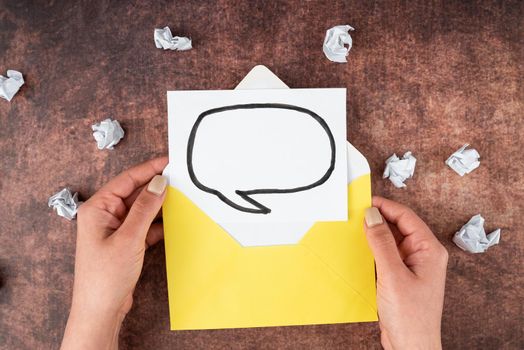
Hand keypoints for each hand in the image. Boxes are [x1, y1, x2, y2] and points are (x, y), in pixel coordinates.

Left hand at [61, 157, 167, 349]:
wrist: (101, 310)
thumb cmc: (105, 277)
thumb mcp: (129, 238)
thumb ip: (145, 208)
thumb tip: (158, 182)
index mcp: (97, 208)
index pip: (126, 180)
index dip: (149, 169)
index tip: (169, 161)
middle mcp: (104, 215)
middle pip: (135, 193)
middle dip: (157, 187)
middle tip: (180, 179)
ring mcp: (115, 229)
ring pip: (142, 210)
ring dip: (159, 206)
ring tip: (181, 198)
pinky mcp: (125, 242)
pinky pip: (145, 225)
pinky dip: (158, 224)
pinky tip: (173, 222)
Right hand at [364, 196, 447, 349]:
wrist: (411, 347)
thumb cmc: (411, 317)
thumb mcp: (393, 275)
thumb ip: (382, 243)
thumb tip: (372, 216)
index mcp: (429, 251)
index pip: (407, 217)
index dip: (386, 207)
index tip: (366, 202)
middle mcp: (423, 255)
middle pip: (399, 227)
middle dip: (379, 219)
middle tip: (356, 214)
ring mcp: (412, 266)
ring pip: (391, 240)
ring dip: (375, 235)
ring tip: (355, 230)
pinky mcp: (401, 277)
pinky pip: (386, 255)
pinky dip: (374, 250)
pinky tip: (361, 250)